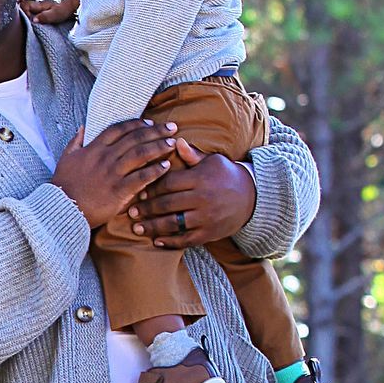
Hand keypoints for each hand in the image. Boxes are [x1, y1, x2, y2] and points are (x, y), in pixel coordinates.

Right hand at [21, 0, 80, 24]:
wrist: (70, 0)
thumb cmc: (63, 8)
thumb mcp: (56, 14)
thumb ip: (44, 17)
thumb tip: (33, 20)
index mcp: (38, 1)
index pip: (23, 5)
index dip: (23, 13)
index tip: (29, 21)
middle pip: (19, 0)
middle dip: (17, 8)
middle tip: (21, 17)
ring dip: (17, 1)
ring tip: (16, 11)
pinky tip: (18, 3)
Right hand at [52, 118, 177, 230]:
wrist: (62, 208)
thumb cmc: (63, 185)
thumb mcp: (66, 158)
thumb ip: (76, 141)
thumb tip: (82, 127)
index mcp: (93, 148)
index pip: (119, 129)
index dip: (137, 124)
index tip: (150, 122)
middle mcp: (105, 157)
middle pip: (135, 138)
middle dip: (156, 131)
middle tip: (172, 128)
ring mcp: (112, 174)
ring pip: (141, 154)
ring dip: (159, 147)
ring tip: (173, 143)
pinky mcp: (118, 191)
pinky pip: (141, 177)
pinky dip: (155, 170)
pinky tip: (166, 166)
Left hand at [127, 138, 258, 247]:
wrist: (252, 198)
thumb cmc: (226, 175)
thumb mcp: (212, 161)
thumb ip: (191, 155)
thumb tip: (174, 140)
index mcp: (200, 179)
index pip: (168, 183)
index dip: (151, 188)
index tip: (138, 191)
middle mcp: (202, 199)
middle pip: (167, 204)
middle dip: (146, 209)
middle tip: (131, 211)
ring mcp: (206, 218)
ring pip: (173, 224)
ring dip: (153, 227)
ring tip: (137, 228)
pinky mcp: (210, 233)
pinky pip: (186, 240)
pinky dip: (170, 242)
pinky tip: (157, 241)